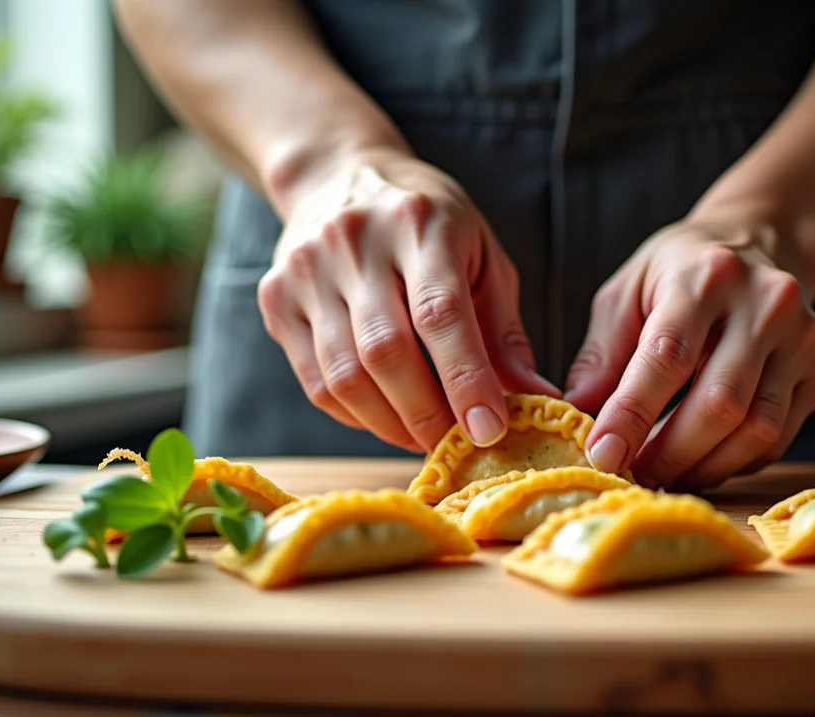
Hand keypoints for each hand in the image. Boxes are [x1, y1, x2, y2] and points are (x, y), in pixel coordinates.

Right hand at [257, 148, 558, 451]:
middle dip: (427, 415)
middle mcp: (354, 242)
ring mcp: (307, 270)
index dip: (465, 379)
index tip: (489, 429)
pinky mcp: (276, 299)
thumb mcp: (480, 256)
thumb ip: (503, 331)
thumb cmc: (427, 224)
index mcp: (419, 222)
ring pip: (344, 376)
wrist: (337, 175)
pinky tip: (385, 417)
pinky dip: (355, 415)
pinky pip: (315, 381)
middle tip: (456, 444)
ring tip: (423, 437)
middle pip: (386, 352)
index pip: (440, 313)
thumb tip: (537, 400)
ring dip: (390, 424)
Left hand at [564, 214, 814, 488]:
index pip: (668, 357)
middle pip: (720, 403)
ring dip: (704, 466)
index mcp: (705, 276)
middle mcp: (766, 303)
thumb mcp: (625, 294)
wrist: (757, 243)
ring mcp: (804, 336)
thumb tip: (576, 418)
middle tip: (634, 475)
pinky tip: (704, 458)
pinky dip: (736, 460)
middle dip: (670, 453)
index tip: (603, 455)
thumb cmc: (677, 274)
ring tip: (665, 473)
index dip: (633, 413)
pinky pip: (780, 436)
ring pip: (757, 429)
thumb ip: (601, 357)